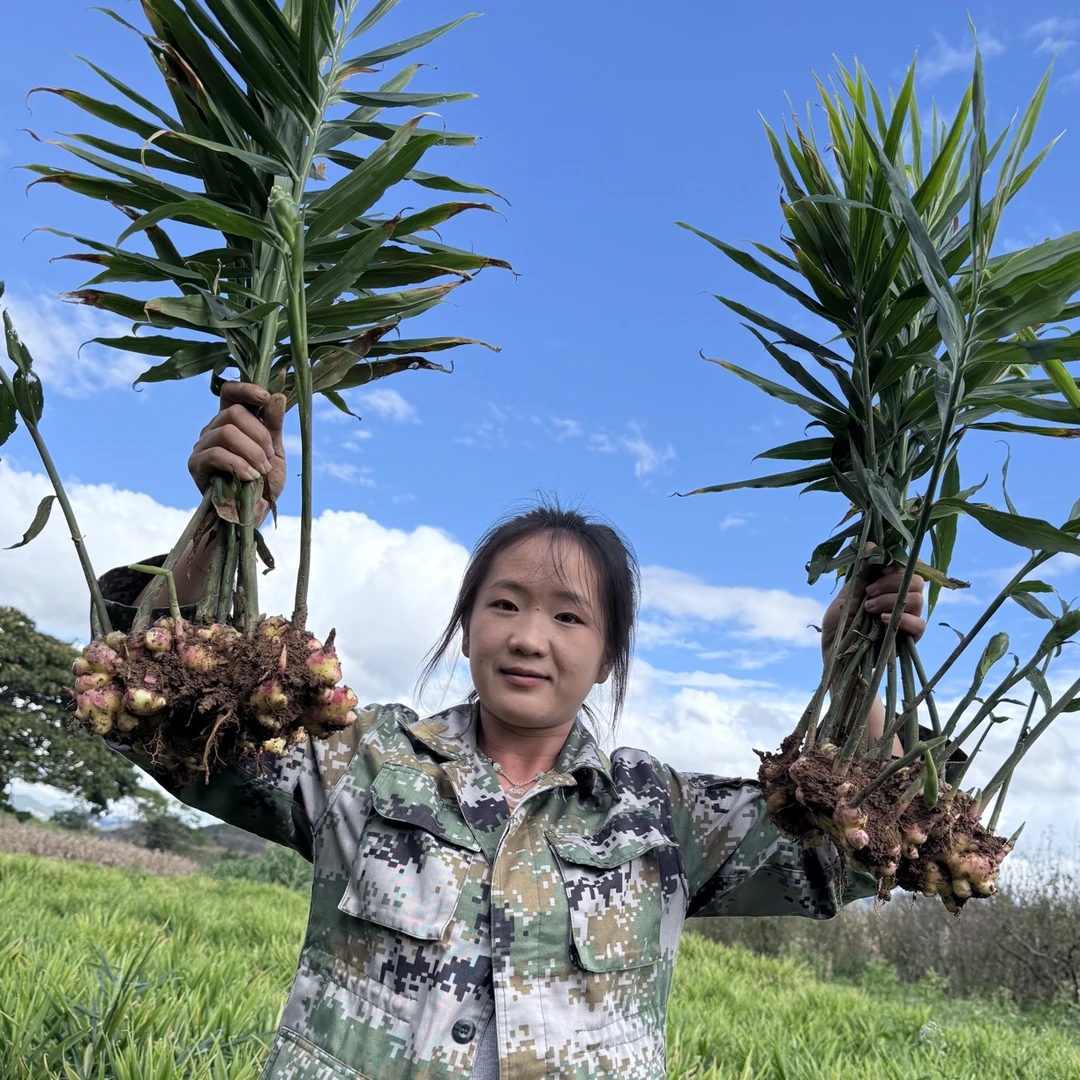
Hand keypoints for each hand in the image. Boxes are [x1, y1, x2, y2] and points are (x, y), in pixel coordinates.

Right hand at [188, 382, 286, 521]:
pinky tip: (250, 477)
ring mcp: (202, 445)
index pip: (230, 392)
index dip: (246, 389)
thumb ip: (274, 425)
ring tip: (261, 471)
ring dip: (252, 452)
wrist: (251, 514)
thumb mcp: (274, 451)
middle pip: (234, 412)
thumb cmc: (263, 483)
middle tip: (269, 458)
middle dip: (260, 435)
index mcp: (232, 422)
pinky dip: (238, 464)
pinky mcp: (196, 465)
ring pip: (227, 432)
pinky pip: (216, 454)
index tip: (265, 398)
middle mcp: (213, 429)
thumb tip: (278, 396)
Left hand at [821, 547, 925, 661]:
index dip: (892, 562)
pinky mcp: (910, 639)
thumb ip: (860, 576)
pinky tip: (882, 621)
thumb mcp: (844, 599)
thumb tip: (870, 544)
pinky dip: (902, 618)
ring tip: (870, 609)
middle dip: (890, 582)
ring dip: (891, 599)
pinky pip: (920, 624)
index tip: (876, 566)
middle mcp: (899, 600)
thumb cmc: (838, 630)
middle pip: (914, 578)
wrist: (837, 663)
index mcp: (884, 588)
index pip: (902, 566)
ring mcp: (906, 619)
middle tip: (868, 594)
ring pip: (917, 597)